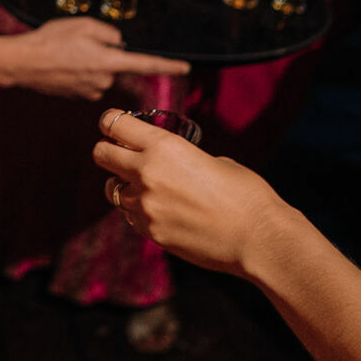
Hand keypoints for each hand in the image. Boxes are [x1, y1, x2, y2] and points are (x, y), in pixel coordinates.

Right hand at [14, 18, 189, 100]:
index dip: (167, 65)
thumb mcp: (82, 24)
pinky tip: (61, 66)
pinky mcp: (79, 97)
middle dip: (103, 55)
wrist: (22, 63)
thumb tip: (118, 43)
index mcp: (108, 61)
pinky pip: (88, 82)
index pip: (145, 64)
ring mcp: (91, 91)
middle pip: (115, 65)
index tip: (186, 67)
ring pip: (101, 73)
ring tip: (65, 54)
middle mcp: (104, 80)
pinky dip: (79, 74)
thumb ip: (108, 32)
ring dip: (89, 64)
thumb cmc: (51, 40)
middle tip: (78, 44)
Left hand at [92, 109, 293, 277]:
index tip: (112, 124)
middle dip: (108, 151)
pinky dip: (139, 211)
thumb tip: (166, 163)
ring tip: (150, 188)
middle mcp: (147, 173)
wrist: (259, 239)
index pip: (115, 125)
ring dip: (125, 186)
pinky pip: (131, 215)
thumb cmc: (245, 194)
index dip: (111, 122)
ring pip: (113, 190)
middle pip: (101, 154)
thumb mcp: (212, 160)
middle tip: (120, 154)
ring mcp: (145, 206)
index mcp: (164, 147)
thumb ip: (180, 158)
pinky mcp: (150, 232)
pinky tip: (163, 212)